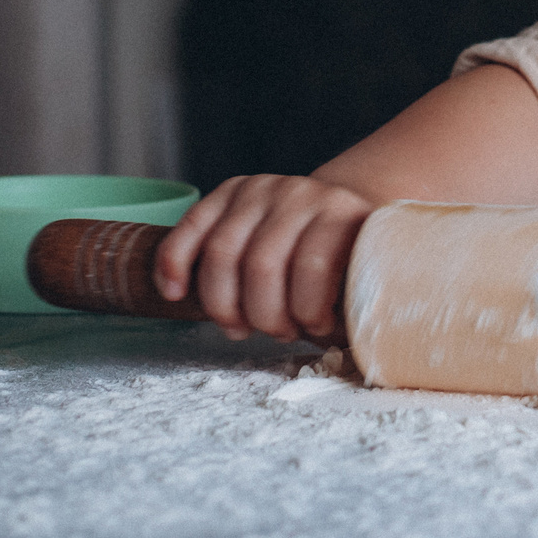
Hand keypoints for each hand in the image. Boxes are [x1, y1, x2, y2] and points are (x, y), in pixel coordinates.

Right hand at [154, 174, 377, 344]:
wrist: (333, 209)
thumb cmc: (346, 256)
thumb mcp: (363, 272)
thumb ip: (355, 302)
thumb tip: (341, 348)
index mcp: (340, 213)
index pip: (313, 266)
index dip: (307, 310)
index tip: (314, 329)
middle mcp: (299, 194)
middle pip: (261, 265)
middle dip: (262, 316)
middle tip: (276, 332)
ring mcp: (260, 188)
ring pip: (221, 253)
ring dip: (222, 305)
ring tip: (238, 327)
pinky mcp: (227, 191)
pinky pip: (190, 226)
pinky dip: (173, 263)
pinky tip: (174, 293)